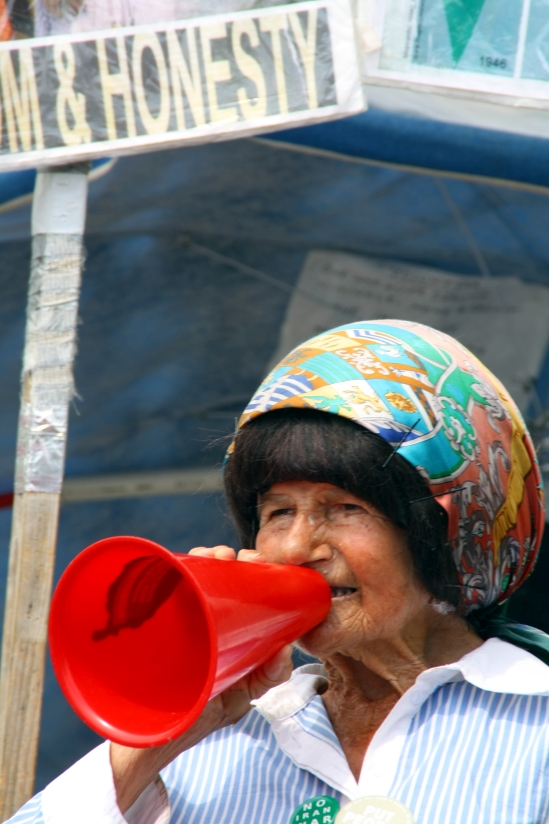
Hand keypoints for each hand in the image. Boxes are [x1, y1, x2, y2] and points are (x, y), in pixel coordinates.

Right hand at [111, 545, 292, 812]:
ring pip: (188, 575)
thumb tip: (284, 651)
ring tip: (214, 554)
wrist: (145, 743)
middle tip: (236, 556)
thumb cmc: (194, 716)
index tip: (256, 558)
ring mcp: (170, 618)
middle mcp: (195, 617)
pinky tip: (187, 558)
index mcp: (220, 629)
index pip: (238, 587)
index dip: (250, 568)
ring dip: (204, 558)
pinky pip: (158, 588)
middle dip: (228, 557)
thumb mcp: (238, 698)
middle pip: (214, 575)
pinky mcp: (146, 623)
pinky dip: (173, 568)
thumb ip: (264, 678)